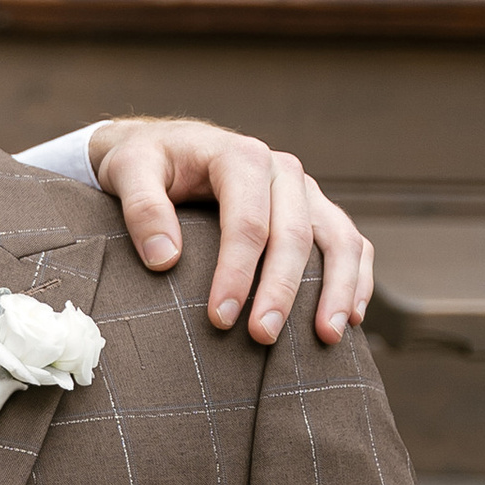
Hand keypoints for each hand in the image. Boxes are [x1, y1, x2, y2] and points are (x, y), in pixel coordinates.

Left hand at [87, 117, 373, 347]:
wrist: (165, 147)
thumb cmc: (145, 162)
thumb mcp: (128, 171)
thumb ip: (141, 209)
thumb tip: (165, 260)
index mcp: (240, 156)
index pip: (248, 223)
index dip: (237, 273)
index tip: (221, 318)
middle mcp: (282, 170)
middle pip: (295, 235)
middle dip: (281, 291)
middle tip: (262, 337)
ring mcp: (305, 191)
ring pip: (338, 239)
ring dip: (336, 290)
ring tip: (326, 337)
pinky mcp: (317, 210)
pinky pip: (351, 243)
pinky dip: (356, 279)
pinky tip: (351, 318)